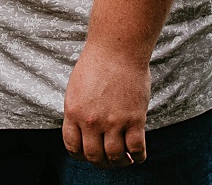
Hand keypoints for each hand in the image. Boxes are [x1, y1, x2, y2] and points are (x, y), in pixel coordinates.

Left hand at [62, 45, 149, 168]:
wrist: (117, 49)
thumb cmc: (97, 63)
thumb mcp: (76, 88)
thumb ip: (78, 111)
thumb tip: (83, 130)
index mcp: (73, 112)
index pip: (72, 147)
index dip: (80, 155)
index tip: (88, 155)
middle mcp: (91, 121)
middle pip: (94, 156)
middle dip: (101, 162)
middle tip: (108, 160)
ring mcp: (113, 122)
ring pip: (115, 157)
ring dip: (120, 163)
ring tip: (124, 159)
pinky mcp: (134, 119)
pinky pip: (137, 149)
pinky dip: (139, 158)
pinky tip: (138, 156)